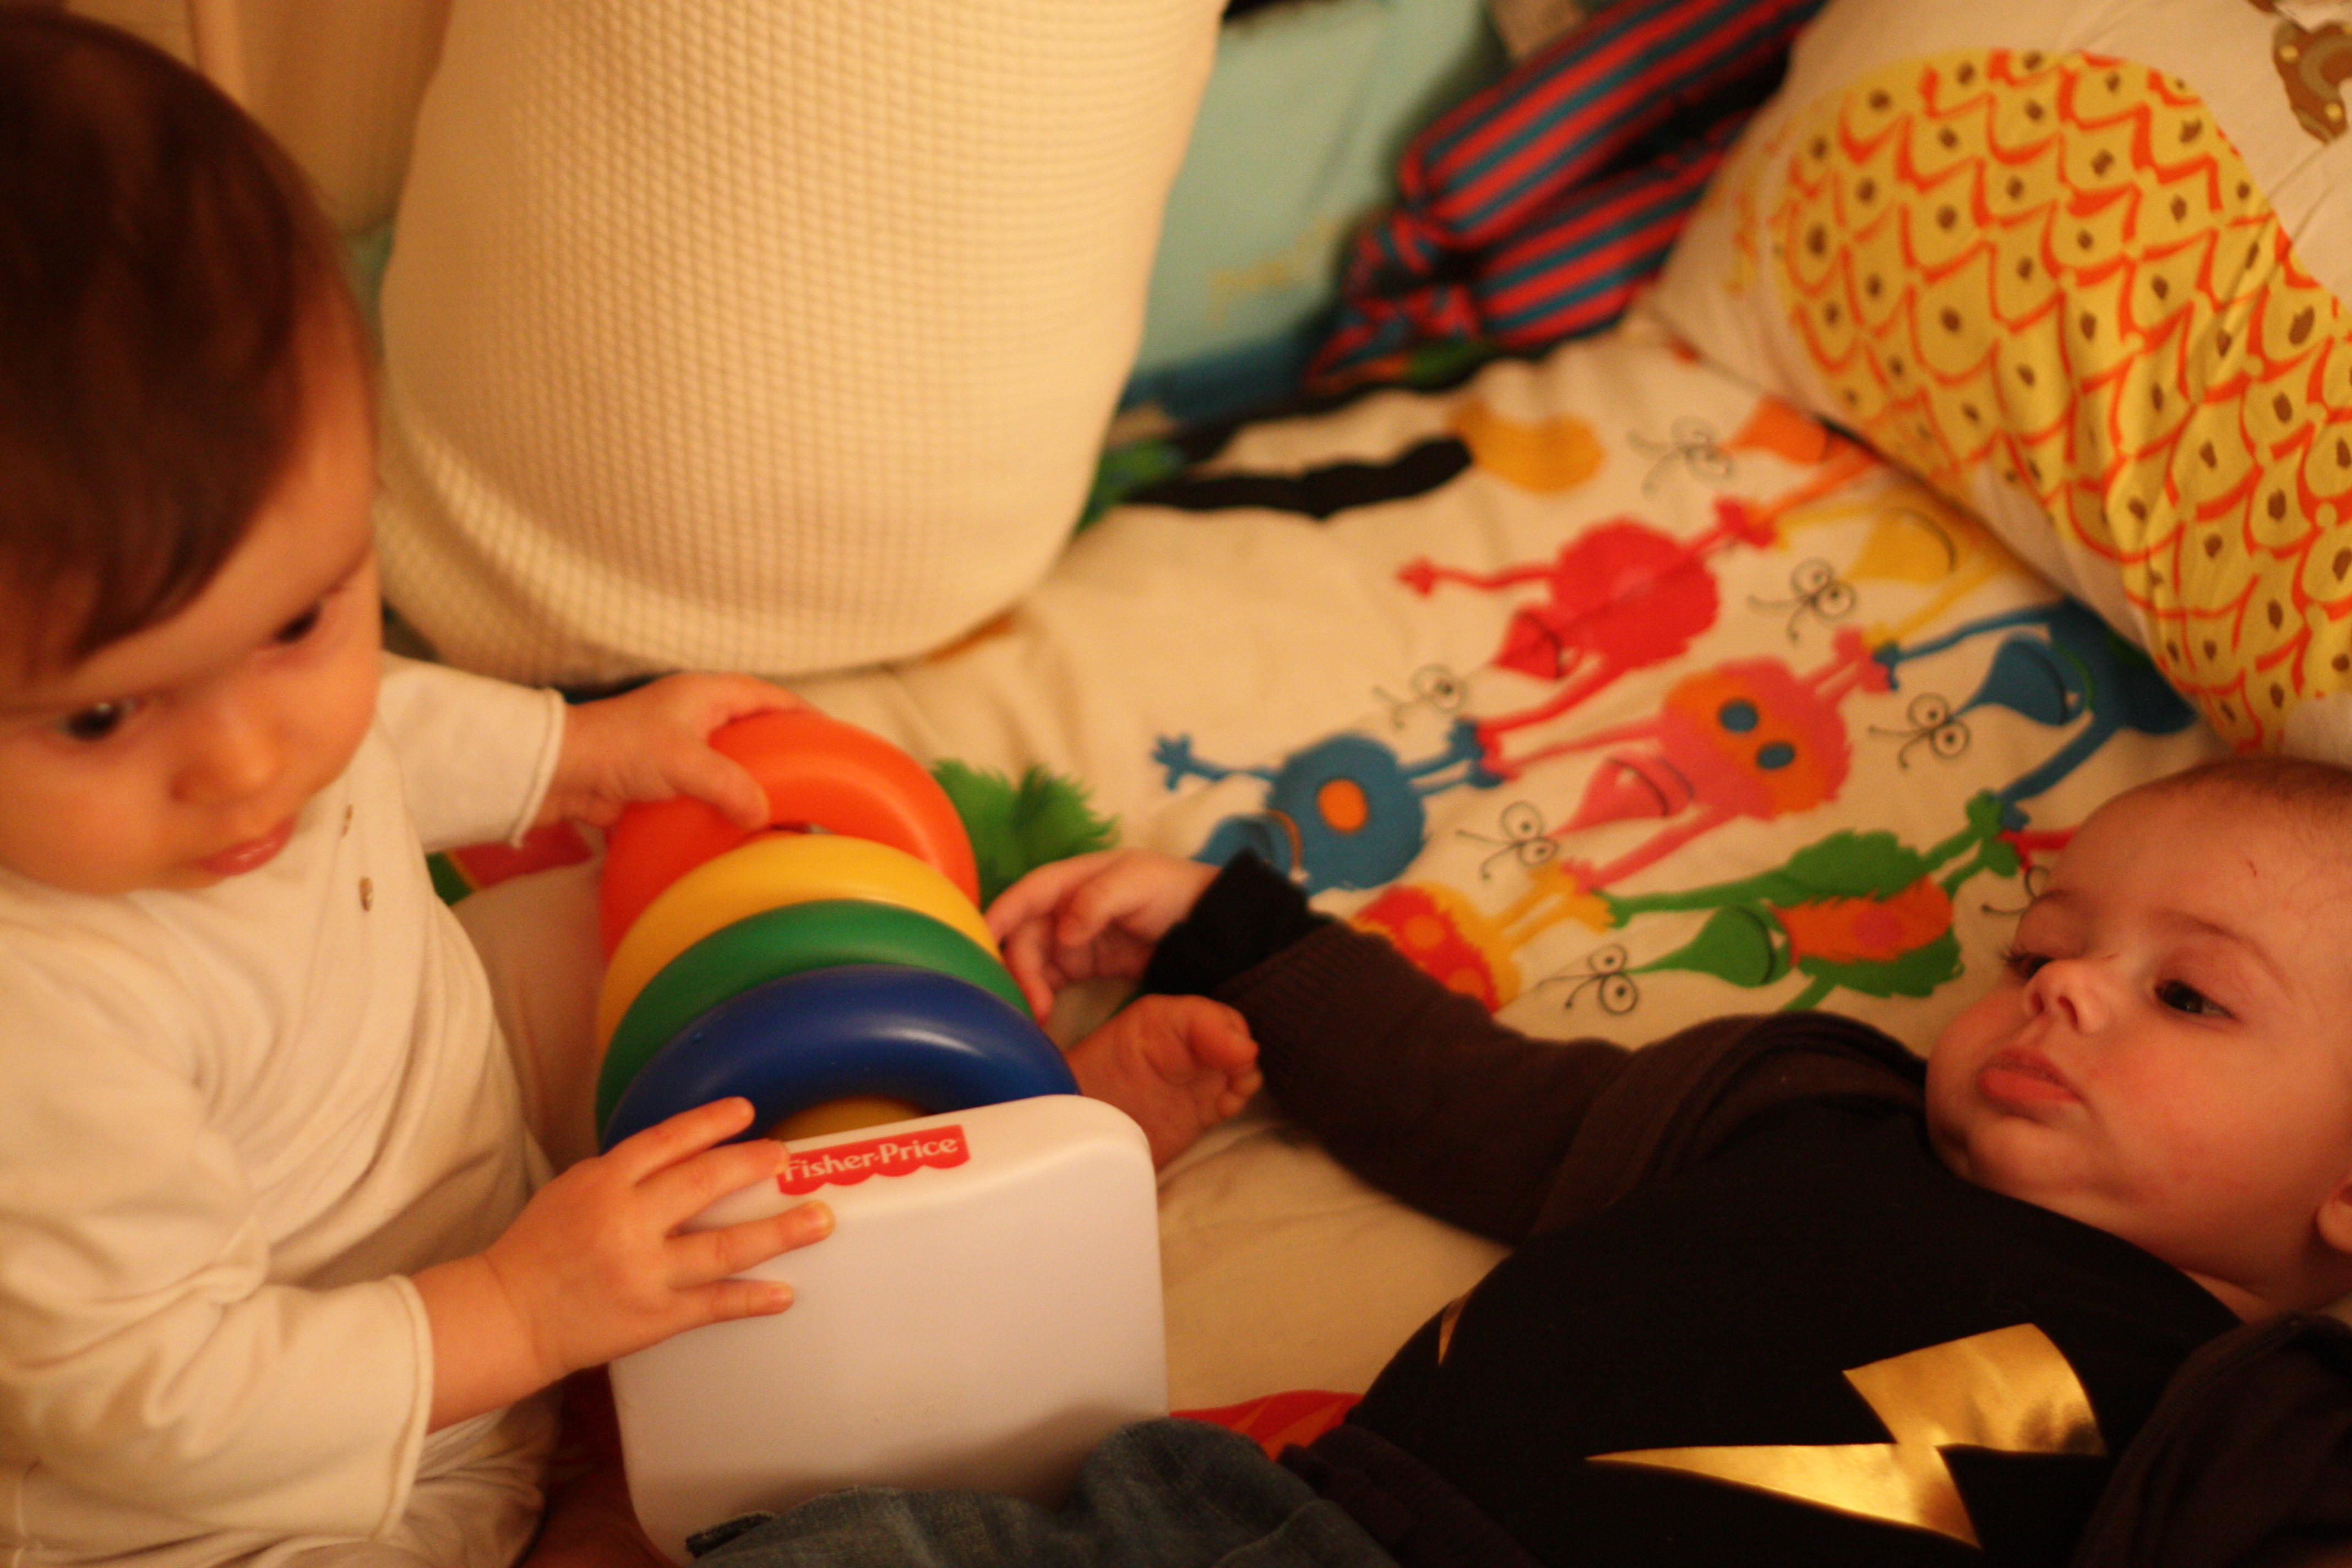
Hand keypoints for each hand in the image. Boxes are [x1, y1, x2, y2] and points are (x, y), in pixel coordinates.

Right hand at [414, 1098, 832, 1429]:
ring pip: (724, 1248)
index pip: (666, 1141)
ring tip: (819, 1220)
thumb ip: (625, 1172)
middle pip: (704, 1184)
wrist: (507, 1316)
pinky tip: (785, 1292)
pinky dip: (751, 1299)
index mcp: (603, 1183)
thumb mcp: (572, 1190)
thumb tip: (686, 1152)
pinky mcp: (654, 1318)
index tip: (746, 1111)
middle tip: (788, 1157)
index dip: (709, 1123)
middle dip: (753, 1166)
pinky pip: (713, 1304)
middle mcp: (626, 1223)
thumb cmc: (539, 1249)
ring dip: (778, 1232)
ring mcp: (644, 1272)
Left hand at [537, 674, 803, 831]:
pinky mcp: (660, 779)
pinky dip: (721, 806)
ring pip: (729, 764)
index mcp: (706, 695)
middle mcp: (695, 717)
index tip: (829, 736)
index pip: (768, 696)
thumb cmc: (618, 748)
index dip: (801, 713)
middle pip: (752, 731)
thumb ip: (730, 786)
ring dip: (750, 784)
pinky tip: (737, 829)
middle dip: (781, 753)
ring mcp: (677, 748)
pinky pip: (704, 791)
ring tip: (783, 809)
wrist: (558, 772)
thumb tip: (761, 814)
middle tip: (813, 778)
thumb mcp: (685, 762)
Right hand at [986, 849, 1216, 1021]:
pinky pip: (1048, 981)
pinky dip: (1039, 996)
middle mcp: (1065, 907)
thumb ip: (1097, 900)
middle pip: (1024, 933)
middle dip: (1018, 965)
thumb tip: (1062, 930)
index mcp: (1074, 878)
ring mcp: (1071, 938)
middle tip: (1029, 1001)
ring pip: (1031, 960)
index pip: (1028, 893)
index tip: (980, 939)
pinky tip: (1041, 1017)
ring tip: (1037, 1015)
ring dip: (1026, 986)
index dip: (1001, 913)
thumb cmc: (1173, 892)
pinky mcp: (1080, 966)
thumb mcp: (1139, 884)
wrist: (1210, 928)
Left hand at [1066, 994, 1259, 1166]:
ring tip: (1229, 1089)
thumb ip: (1197, 1022)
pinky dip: (1240, 1097)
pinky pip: (1237, 1096)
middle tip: (1233, 1072)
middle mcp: (1190, 1043)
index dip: (1230, 1029)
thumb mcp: (1147, 1024)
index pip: (1219, 1014)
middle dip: (1242, 1052)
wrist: (1087, 1126)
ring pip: (1243, 1066)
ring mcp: (1198, 1076)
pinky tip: (1225, 1105)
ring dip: (1245, 1075)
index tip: (1233, 1052)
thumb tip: (1247, 1048)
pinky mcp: (1203, 1109)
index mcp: (1173, 1017)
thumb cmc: (1105, 1069)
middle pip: (1238, 1038)